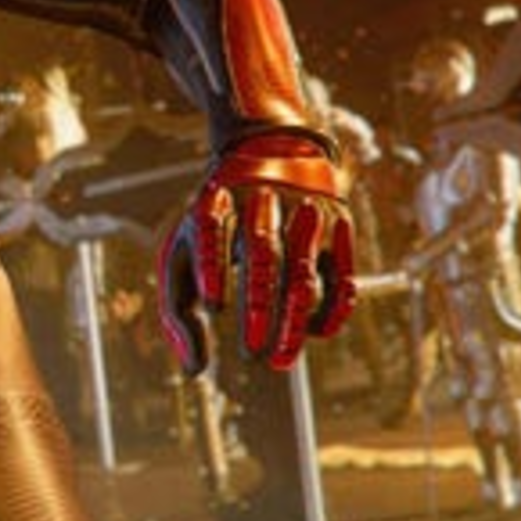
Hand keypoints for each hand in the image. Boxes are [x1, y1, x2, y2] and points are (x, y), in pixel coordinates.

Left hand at [156, 132, 355, 373]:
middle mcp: (262, 199)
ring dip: (294, 316)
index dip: (213, 265)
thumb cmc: (217, 223)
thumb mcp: (183, 252)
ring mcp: (304, 209)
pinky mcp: (337, 223)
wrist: (270, 150)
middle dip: (258, 303)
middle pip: (263, 250)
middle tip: (251, 352)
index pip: (212, 227)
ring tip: (280, 360)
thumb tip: (195, 370)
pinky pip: (342, 270)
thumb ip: (178, 310)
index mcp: (216, 199)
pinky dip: (333, 306)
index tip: (213, 306)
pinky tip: (316, 334)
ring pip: (304, 265)